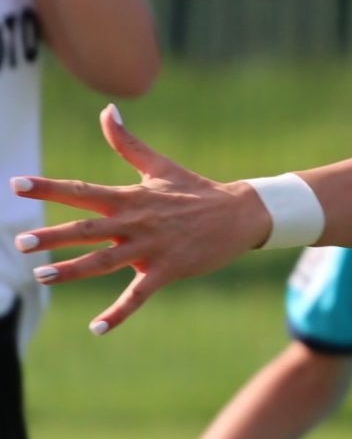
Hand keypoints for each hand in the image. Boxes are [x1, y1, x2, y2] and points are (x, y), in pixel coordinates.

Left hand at [12, 106, 270, 333]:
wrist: (241, 215)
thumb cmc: (196, 190)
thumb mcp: (159, 166)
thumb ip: (127, 142)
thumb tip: (107, 110)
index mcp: (130, 198)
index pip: (81, 192)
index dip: (48, 188)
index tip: (16, 185)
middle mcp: (135, 223)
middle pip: (86, 231)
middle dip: (53, 237)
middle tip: (21, 243)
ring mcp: (151, 249)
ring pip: (105, 262)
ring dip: (72, 270)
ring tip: (41, 276)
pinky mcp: (168, 271)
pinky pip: (138, 295)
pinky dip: (118, 313)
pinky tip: (97, 328)